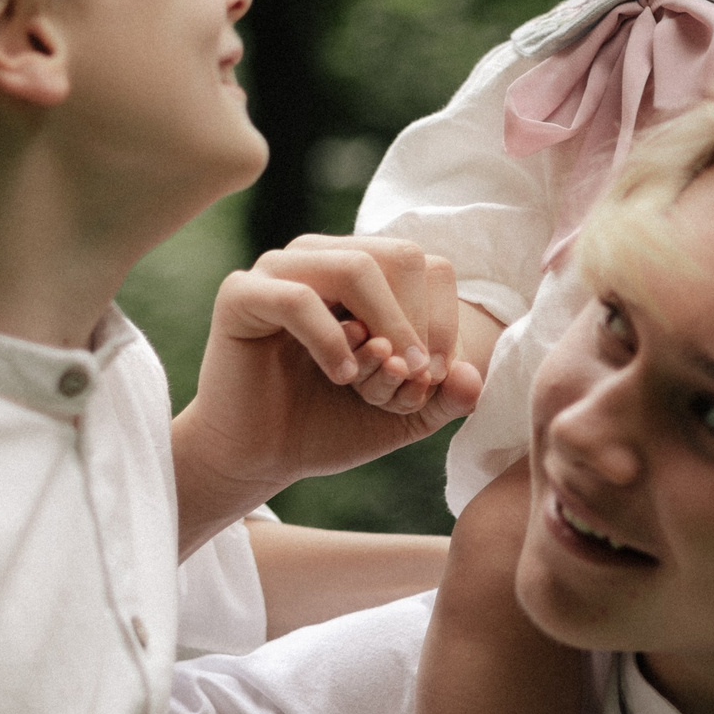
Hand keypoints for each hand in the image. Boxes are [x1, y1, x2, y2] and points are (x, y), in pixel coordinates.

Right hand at [171, 236, 483, 555]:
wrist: (261, 458)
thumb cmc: (330, 424)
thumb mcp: (403, 413)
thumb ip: (446, 396)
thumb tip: (472, 376)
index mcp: (364, 270)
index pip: (428, 266)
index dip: (443, 322)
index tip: (433, 378)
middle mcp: (324, 255)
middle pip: (402, 257)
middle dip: (416, 326)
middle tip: (410, 381)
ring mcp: (280, 268)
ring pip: (356, 269)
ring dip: (382, 330)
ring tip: (374, 380)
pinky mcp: (241, 294)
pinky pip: (297, 298)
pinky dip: (331, 339)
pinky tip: (341, 376)